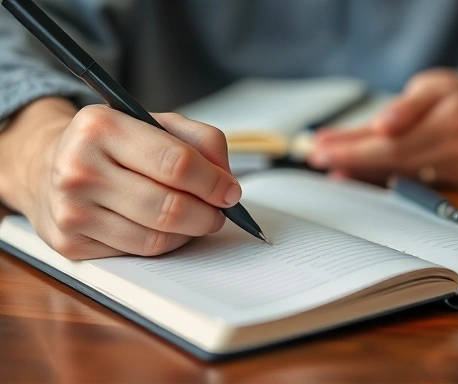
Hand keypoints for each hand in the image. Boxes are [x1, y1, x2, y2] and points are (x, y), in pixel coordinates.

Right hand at [0, 98, 239, 258]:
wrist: (50, 167)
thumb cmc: (110, 145)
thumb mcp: (154, 123)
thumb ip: (199, 140)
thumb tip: (226, 179)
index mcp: (101, 127)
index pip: (176, 163)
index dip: (213, 182)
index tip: (230, 191)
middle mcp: (79, 168)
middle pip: (169, 206)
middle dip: (208, 214)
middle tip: (219, 211)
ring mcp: (71, 210)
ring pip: (156, 238)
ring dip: (189, 232)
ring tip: (196, 218)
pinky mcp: (70, 244)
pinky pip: (138, 253)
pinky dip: (164, 244)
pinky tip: (165, 228)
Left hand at [308, 69, 457, 186]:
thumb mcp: (432, 87)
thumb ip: (405, 108)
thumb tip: (381, 126)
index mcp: (448, 118)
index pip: (389, 139)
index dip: (352, 146)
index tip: (321, 147)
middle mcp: (452, 147)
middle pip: (389, 159)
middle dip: (348, 159)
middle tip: (317, 156)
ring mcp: (454, 168)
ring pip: (396, 174)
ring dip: (359, 171)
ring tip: (330, 166)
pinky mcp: (453, 182)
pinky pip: (408, 182)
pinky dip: (379, 179)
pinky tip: (357, 175)